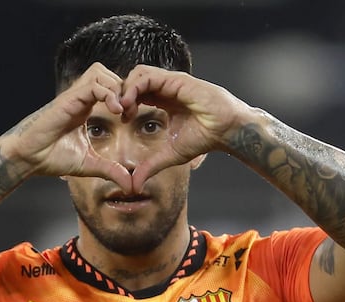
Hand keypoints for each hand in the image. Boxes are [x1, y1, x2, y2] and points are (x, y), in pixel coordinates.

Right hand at [2, 63, 133, 191]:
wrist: (29, 158)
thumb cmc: (52, 158)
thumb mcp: (90, 165)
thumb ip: (111, 170)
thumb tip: (130, 185)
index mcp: (85, 108)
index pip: (110, 88)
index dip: (125, 98)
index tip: (130, 118)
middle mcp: (80, 99)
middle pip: (108, 74)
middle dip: (124, 89)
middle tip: (129, 112)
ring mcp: (73, 97)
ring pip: (100, 73)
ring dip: (116, 88)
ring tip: (122, 110)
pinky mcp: (67, 100)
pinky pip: (92, 85)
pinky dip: (108, 94)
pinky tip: (115, 111)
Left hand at [119, 65, 248, 190]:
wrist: (226, 130)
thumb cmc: (204, 138)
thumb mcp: (169, 155)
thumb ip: (150, 166)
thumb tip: (134, 185)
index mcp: (164, 99)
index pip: (136, 92)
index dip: (125, 103)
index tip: (122, 120)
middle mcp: (166, 87)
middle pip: (134, 79)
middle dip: (121, 94)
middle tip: (118, 113)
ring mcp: (171, 82)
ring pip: (138, 73)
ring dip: (125, 89)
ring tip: (123, 109)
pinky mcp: (176, 80)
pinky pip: (147, 76)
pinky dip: (134, 88)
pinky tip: (130, 104)